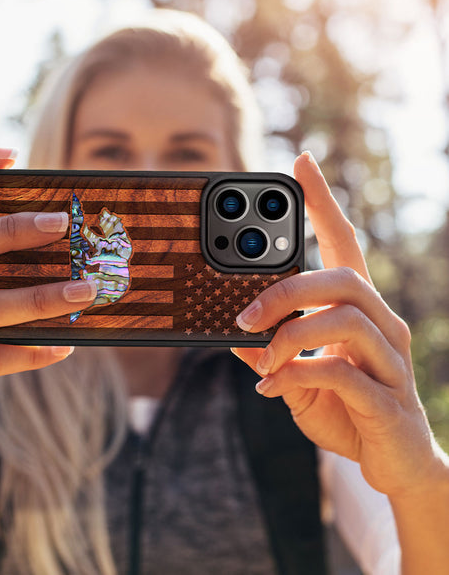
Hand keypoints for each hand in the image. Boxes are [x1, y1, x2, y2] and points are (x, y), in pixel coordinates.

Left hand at [232, 151, 442, 498]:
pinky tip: (275, 387)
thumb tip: (233, 337)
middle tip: (244, 316)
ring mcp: (390, 361)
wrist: (393, 464)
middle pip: (342, 278)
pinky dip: (299, 374)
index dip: (323, 202)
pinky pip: (342, 372)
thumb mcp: (297, 376)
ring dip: (290, 335)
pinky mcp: (388, 400)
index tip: (301, 163)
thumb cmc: (345, 408)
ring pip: (345, 318)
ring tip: (261, 357)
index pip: (344, 243)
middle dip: (287, 290)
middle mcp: (382, 325)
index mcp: (358, 310)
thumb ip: (270, 353)